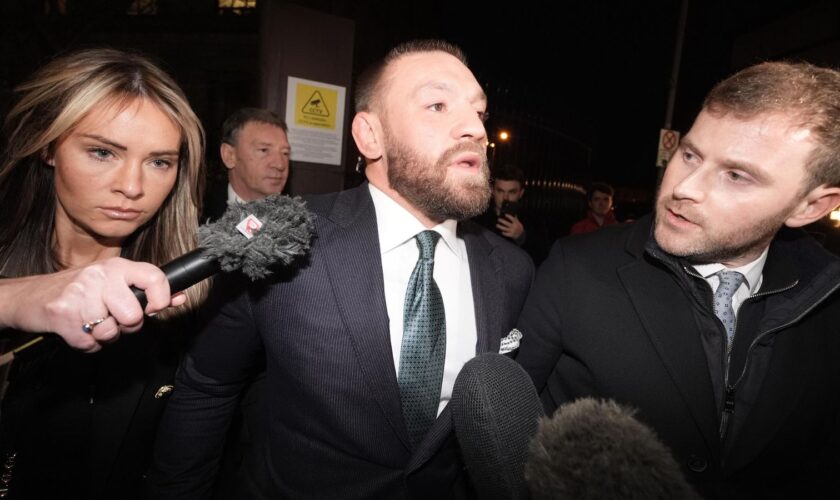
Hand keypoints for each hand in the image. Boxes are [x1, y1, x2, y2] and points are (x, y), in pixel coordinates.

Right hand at [0, 257, 183, 352]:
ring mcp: (80, 296)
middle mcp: (100, 276)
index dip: (162, 298)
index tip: (156, 308)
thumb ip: (146, 291)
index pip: (154, 277)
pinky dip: (87, 344)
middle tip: (114, 318)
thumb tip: (179, 297)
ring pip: (111, 332)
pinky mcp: (63, 316)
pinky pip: (91, 344)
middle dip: (127, 325)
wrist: (28, 296)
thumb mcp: (113, 283)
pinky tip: (78, 328)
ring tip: (92, 321)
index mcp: (116, 266)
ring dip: (105, 335)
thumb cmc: (77, 290)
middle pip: (133, 315)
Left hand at [496, 214, 524, 239]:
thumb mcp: (518, 223)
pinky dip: (504, 233)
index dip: (509, 216)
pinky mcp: (511, 235)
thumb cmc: (519, 227)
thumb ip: (516, 219)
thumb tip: (513, 213)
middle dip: (502, 221)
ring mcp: (512, 231)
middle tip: (498, 219)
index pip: (512, 219)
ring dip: (500, 227)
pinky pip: (507, 234)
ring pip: (505, 229)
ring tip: (497, 225)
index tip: (505, 214)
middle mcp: (514, 227)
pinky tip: (501, 232)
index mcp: (516, 223)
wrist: (521, 235)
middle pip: (507, 223)